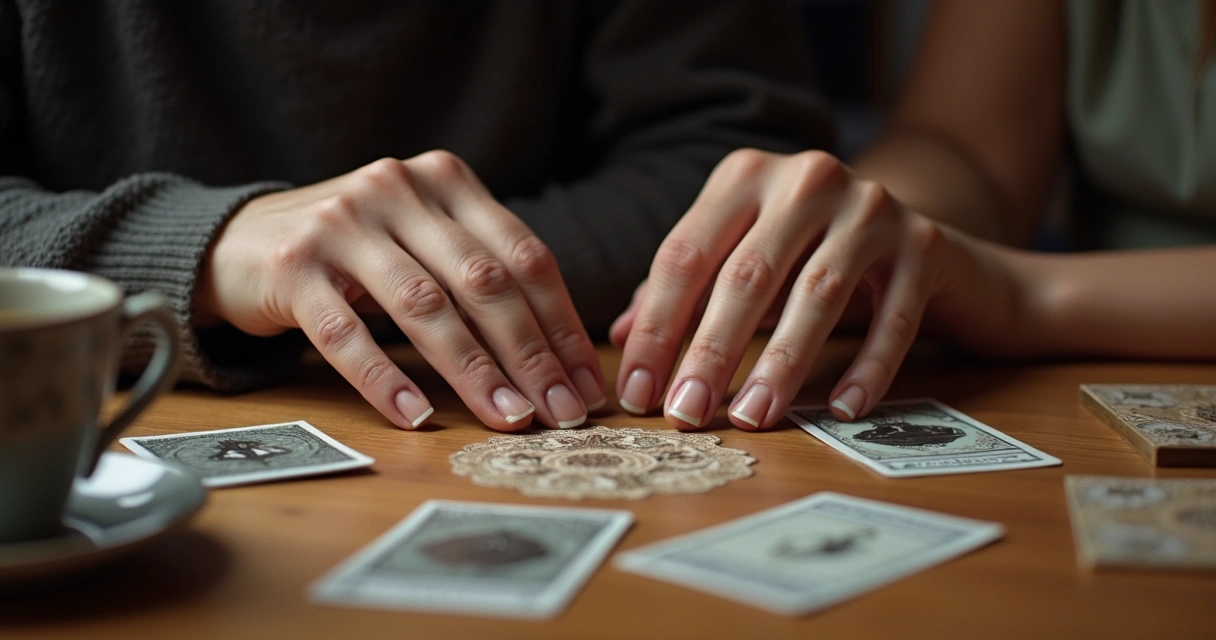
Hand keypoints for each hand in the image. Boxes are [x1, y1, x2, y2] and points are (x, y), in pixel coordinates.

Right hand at [196, 152, 606, 431]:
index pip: (523, 256)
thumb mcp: (422, 242)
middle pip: (483, 282)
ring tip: (507, 420)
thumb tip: (559, 361)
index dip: (561, 324)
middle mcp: (396, 189)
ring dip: (473, 372)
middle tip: (560, 414)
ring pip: (423, 308)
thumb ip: (480, 276)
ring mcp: (341, 224)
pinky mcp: (292, 266)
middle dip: (530, 355)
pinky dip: (386, 381)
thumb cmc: (356, 253)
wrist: (239, 239)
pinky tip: (417, 417)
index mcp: (444, 180)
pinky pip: (348, 334)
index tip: (586, 384)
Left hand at [610, 149, 1026, 429]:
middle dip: (709, 352)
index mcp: (746, 177)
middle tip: (685, 414)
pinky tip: (843, 410)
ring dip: (780, 363)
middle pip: (746, 275)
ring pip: (817, 294)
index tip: (636, 393)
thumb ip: (686, 292)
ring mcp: (871, 207)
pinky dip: (867, 367)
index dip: (657, 328)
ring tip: (752, 418)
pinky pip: (893, 317)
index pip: (686, 255)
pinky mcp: (925, 244)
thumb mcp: (746, 262)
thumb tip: (620, 339)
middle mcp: (807, 179)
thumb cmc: (813, 258)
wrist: (924, 240)